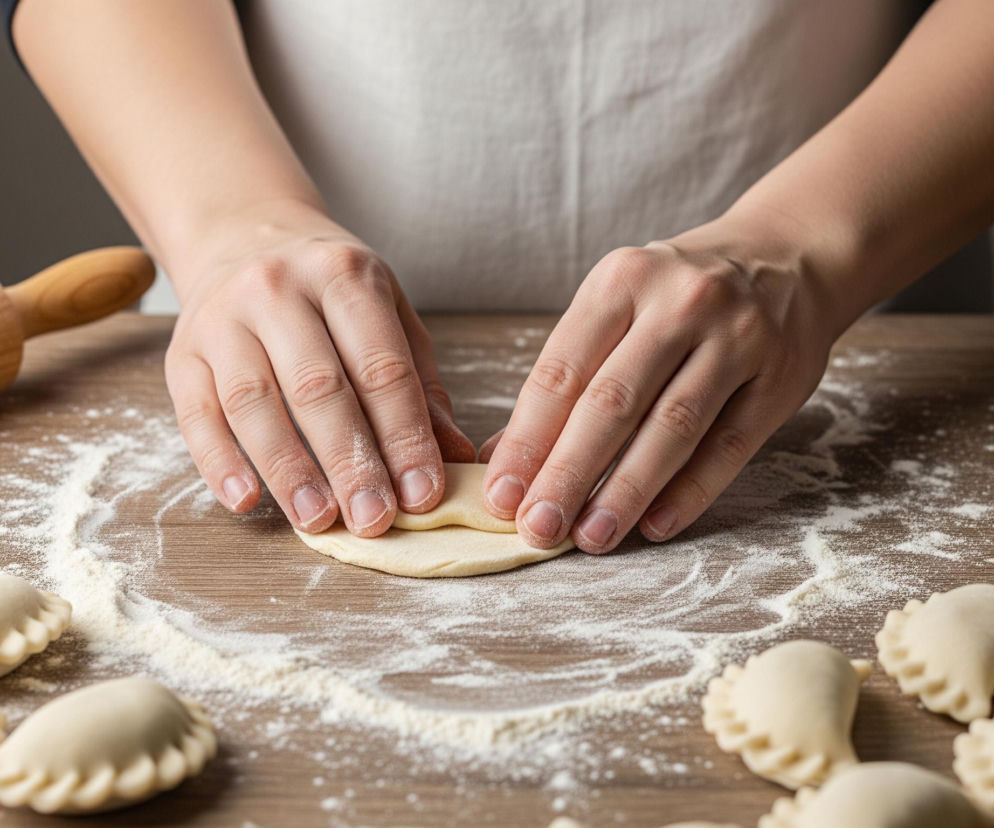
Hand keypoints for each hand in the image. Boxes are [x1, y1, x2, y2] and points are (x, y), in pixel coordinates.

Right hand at [165, 202, 474, 534]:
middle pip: (317, 387)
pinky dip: (218, 462)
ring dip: (288, 470)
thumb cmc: (330, 292)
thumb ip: (422, 387)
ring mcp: (222, 318)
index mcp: (345, 276)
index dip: (404, 436)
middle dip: (350, 460)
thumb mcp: (389, 317)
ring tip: (318, 519)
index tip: (422, 493)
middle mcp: (278, 289)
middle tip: (374, 520)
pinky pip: (196, 413)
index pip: (381, 367)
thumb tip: (456, 458)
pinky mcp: (182, 352)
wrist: (243, 237)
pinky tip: (245, 500)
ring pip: (254, 402)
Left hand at [480, 216, 837, 552]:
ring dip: (626, 490)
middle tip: (539, 527)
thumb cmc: (678, 296)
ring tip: (592, 536)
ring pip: (672, 427)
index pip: (561, 372)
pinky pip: (728, 445)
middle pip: (612, 402)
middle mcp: (679, 302)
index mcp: (621, 279)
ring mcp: (736, 337)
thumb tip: (503, 456)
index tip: (501, 496)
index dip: (527, 440)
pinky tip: (655, 526)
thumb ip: (567, 376)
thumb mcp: (617, 307)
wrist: (787, 256)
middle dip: (568, 473)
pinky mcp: (779, 377)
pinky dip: (690, 491)